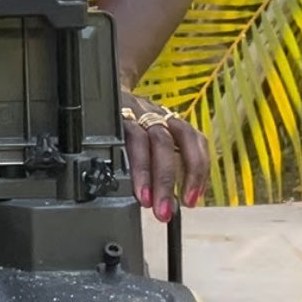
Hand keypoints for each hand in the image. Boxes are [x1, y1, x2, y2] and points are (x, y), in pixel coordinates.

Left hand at [120, 91, 208, 222]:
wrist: (115, 91)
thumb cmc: (110, 125)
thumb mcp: (102, 136)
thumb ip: (112, 159)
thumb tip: (119, 198)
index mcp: (121, 116)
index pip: (133, 138)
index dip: (141, 169)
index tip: (144, 198)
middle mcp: (144, 112)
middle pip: (160, 140)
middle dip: (164, 179)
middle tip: (162, 210)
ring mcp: (163, 114)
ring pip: (182, 136)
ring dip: (190, 174)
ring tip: (189, 202)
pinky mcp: (178, 121)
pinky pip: (196, 139)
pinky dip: (199, 167)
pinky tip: (197, 190)